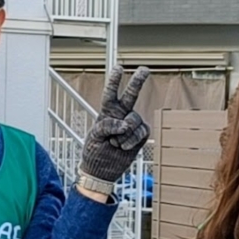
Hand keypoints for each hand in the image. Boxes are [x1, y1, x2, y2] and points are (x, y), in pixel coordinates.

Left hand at [78, 65, 150, 189]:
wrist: (102, 171)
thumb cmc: (94, 151)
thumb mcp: (94, 136)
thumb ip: (107, 125)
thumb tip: (124, 124)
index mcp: (107, 112)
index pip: (110, 94)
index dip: (114, 81)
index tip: (119, 67)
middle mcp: (121, 115)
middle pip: (130, 95)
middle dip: (137, 82)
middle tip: (144, 69)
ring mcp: (132, 125)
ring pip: (134, 120)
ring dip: (124, 133)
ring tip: (115, 143)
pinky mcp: (140, 135)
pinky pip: (141, 132)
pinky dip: (132, 140)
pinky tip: (123, 147)